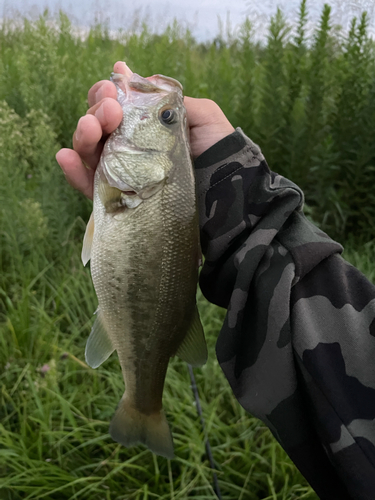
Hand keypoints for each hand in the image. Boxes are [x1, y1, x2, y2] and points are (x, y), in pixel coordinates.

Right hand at [56, 61, 233, 198]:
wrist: (226, 194)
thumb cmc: (218, 154)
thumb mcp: (203, 116)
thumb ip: (170, 98)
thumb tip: (137, 77)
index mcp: (144, 128)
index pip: (115, 107)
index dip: (107, 93)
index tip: (114, 89)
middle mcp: (129, 149)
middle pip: (97, 125)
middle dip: (96, 111)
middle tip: (110, 110)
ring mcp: (122, 174)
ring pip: (89, 151)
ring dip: (83, 134)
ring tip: (90, 128)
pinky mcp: (118, 201)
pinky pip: (88, 186)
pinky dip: (72, 172)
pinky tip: (66, 156)